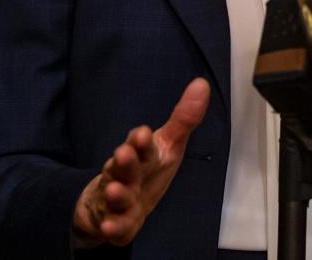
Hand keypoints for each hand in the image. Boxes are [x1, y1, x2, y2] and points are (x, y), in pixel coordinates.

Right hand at [72, 78, 209, 247]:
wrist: (109, 203)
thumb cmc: (144, 170)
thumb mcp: (167, 145)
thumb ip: (184, 119)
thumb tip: (202, 84)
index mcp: (141, 155)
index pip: (141, 145)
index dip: (140, 140)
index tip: (143, 133)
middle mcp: (126, 175)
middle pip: (124, 167)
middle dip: (124, 161)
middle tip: (123, 153)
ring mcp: (118, 199)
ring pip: (116, 196)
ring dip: (116, 194)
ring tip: (115, 190)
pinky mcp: (116, 223)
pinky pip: (115, 227)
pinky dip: (114, 227)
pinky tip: (111, 227)